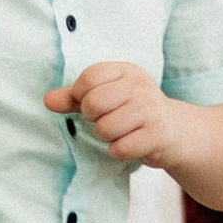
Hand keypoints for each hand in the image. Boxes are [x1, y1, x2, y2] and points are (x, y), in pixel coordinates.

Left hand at [45, 62, 180, 172]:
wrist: (175, 131)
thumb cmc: (132, 112)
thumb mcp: (106, 96)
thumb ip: (74, 97)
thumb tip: (47, 100)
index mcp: (126, 71)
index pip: (89, 78)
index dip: (81, 95)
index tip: (91, 104)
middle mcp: (140, 86)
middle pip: (94, 102)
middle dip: (93, 118)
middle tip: (107, 119)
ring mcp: (150, 110)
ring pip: (105, 128)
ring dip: (107, 137)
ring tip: (121, 132)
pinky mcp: (157, 135)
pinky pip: (120, 148)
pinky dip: (119, 151)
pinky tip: (131, 143)